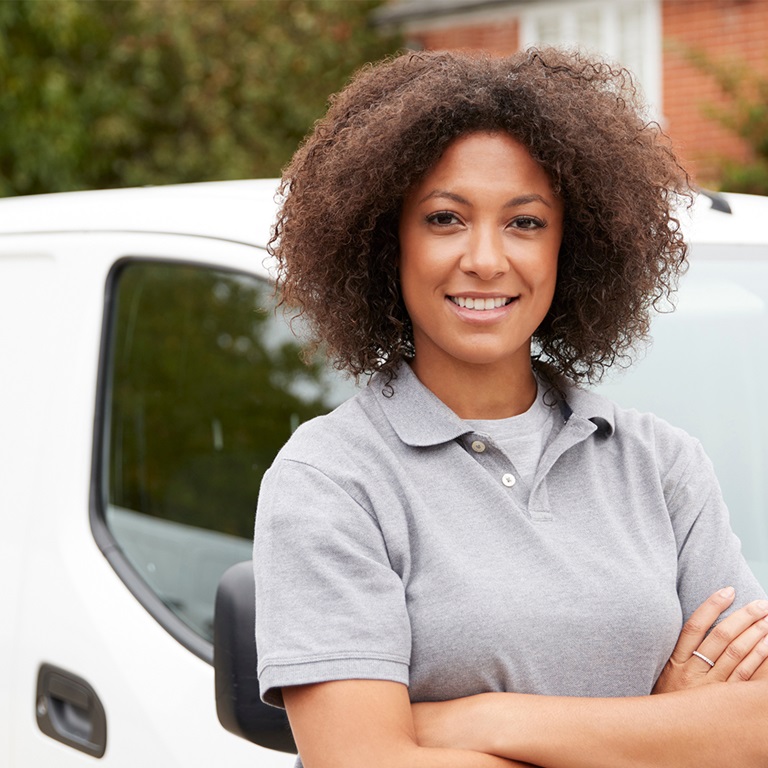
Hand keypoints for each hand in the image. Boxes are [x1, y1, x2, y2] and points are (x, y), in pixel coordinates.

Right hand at [653, 587, 767, 692]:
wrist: (665, 735)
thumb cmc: (665, 699)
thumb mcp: (665, 673)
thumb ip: (681, 653)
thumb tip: (700, 626)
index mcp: (676, 661)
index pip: (695, 627)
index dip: (712, 607)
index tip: (728, 590)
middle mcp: (693, 672)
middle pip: (721, 639)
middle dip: (743, 619)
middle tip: (761, 605)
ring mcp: (711, 689)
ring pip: (736, 656)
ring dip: (755, 636)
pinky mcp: (725, 703)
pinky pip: (745, 678)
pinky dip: (759, 661)